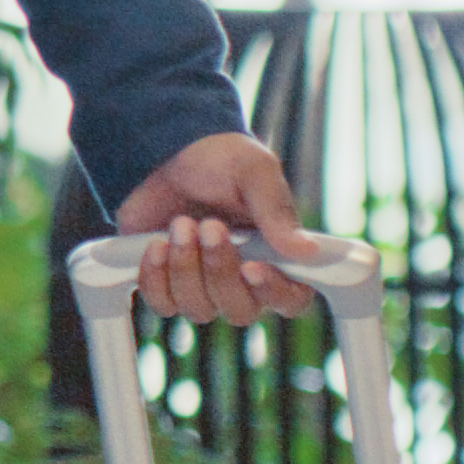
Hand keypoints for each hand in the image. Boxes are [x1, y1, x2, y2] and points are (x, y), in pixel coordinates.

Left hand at [110, 131, 321, 320]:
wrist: (167, 152)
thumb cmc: (221, 162)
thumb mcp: (254, 172)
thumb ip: (277, 212)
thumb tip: (309, 251)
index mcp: (277, 258)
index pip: (291, 300)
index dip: (274, 292)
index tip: (251, 267)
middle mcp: (242, 281)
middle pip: (240, 310)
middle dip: (219, 269)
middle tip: (209, 225)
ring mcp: (203, 287)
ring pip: (198, 309)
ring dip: (185, 268)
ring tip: (180, 224)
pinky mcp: (165, 285)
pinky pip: (162, 304)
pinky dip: (155, 276)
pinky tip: (156, 244)